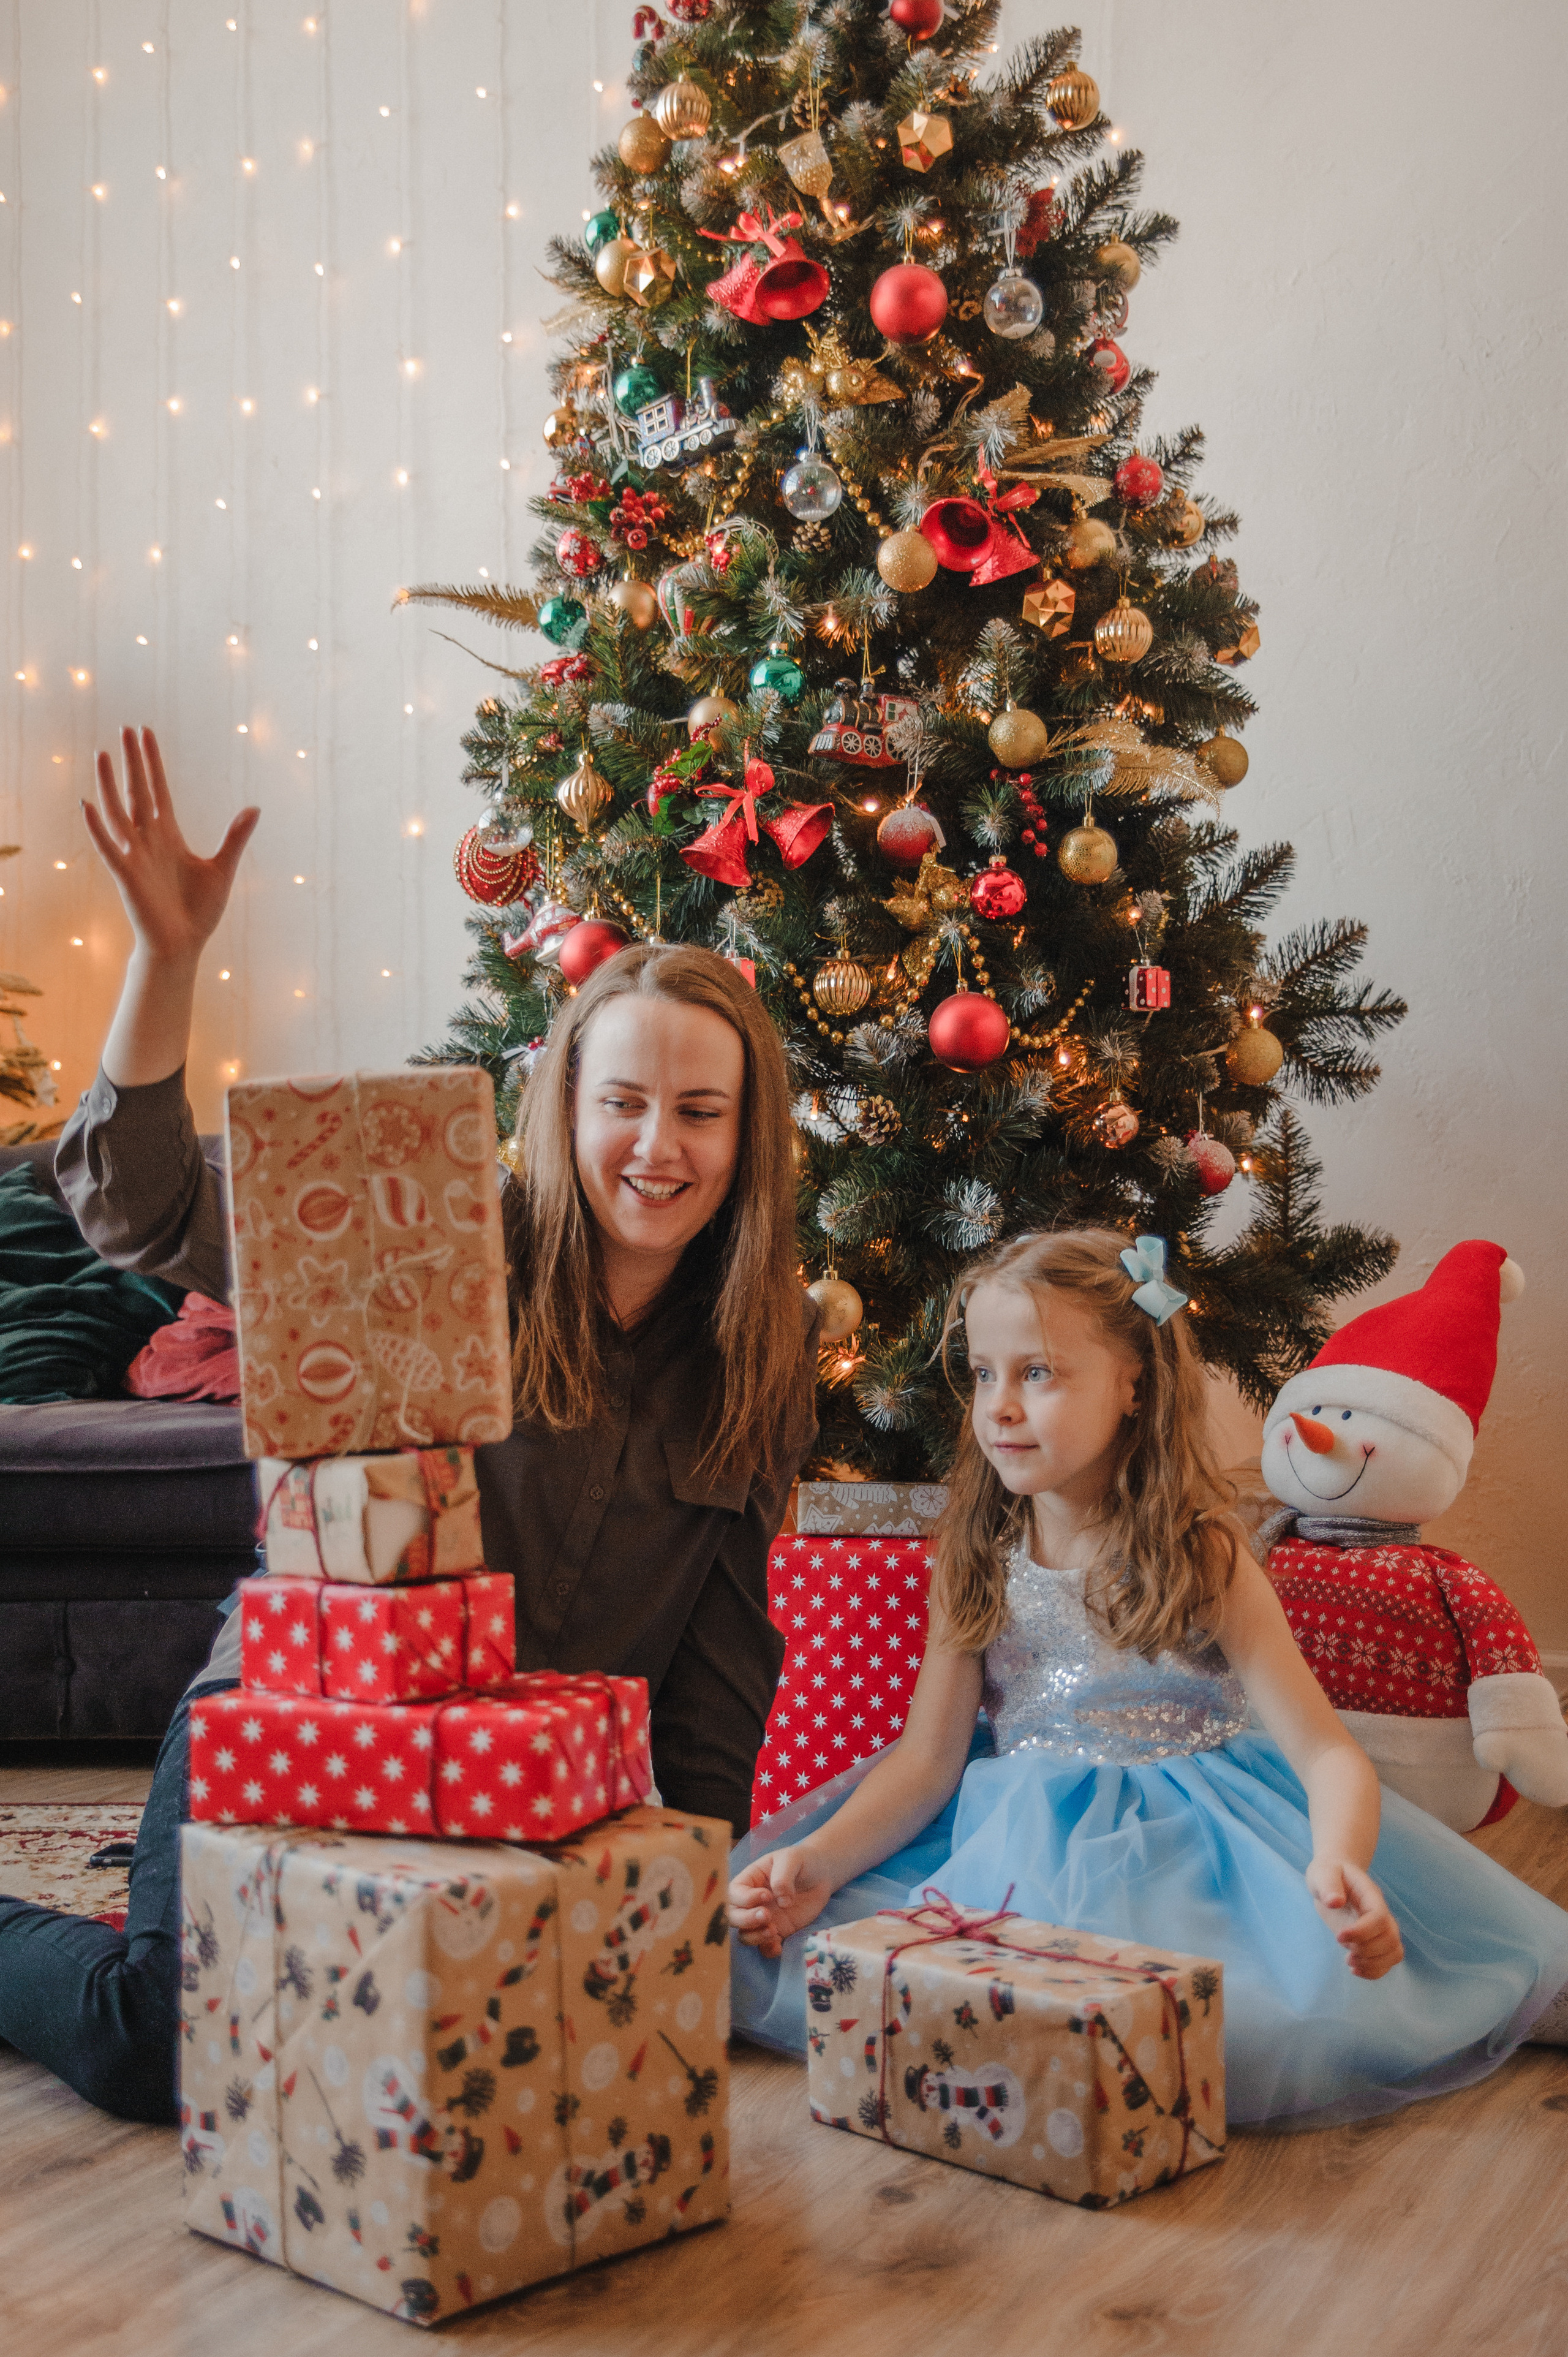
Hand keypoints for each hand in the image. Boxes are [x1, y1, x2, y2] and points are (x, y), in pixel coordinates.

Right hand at [82, 726, 259, 965]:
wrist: (183, 945)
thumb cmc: (199, 911)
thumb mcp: (223, 868)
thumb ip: (235, 837)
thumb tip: (255, 808)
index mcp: (169, 836)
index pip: (158, 790)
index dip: (153, 762)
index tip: (146, 734)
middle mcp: (148, 840)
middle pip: (137, 791)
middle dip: (132, 761)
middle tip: (125, 728)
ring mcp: (134, 855)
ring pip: (118, 811)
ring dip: (109, 784)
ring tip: (102, 754)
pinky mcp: (126, 875)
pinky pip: (108, 847)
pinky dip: (97, 827)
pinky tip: (88, 805)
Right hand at [727, 1845, 834, 1958]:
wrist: (821, 1875)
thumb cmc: (802, 1862)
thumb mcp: (792, 1859)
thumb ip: (783, 1877)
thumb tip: (782, 1902)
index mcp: (750, 1880)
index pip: (734, 1893)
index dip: (745, 1898)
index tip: (767, 1895)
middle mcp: (752, 1902)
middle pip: (733, 1917)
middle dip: (746, 1919)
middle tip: (767, 1915)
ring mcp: (764, 1918)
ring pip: (745, 1934)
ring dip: (755, 1936)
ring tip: (774, 1931)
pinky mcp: (778, 1932)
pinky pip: (765, 1946)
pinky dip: (768, 1949)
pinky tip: (778, 1946)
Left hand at [1306, 1858, 1404, 1979]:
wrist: (1334, 1878)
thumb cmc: (1328, 1874)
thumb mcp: (1322, 1873)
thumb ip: (1328, 1885)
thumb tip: (1334, 1902)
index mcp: (1370, 1895)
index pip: (1380, 1917)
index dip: (1363, 1932)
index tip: (1339, 1936)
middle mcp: (1381, 1913)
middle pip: (1390, 1938)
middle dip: (1367, 1950)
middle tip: (1342, 1946)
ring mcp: (1380, 1928)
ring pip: (1394, 1952)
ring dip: (1373, 1964)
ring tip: (1349, 1962)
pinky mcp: (1375, 1941)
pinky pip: (1388, 1961)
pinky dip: (1375, 1971)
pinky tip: (1354, 1969)